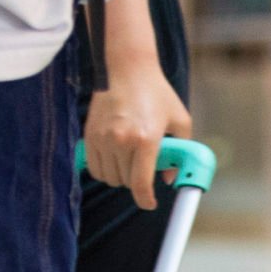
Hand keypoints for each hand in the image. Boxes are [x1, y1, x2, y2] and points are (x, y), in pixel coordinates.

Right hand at [83, 55, 192, 210]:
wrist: (127, 68)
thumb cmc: (156, 92)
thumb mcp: (179, 120)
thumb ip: (180, 151)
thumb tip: (170, 177)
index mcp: (146, 139)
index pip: (141, 184)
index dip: (146, 200)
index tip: (150, 203)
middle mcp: (122, 140)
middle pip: (126, 182)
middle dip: (136, 182)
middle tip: (143, 169)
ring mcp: (103, 138)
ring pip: (109, 177)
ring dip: (120, 176)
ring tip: (129, 161)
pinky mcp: (90, 134)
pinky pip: (94, 167)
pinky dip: (104, 170)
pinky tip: (114, 159)